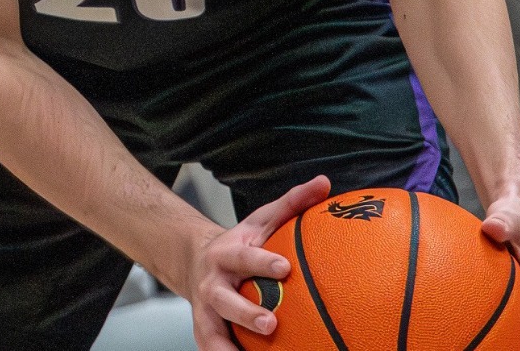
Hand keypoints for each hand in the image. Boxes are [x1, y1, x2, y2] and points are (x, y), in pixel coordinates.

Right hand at [183, 175, 329, 350]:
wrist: (195, 262)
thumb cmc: (241, 243)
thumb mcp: (263, 221)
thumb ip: (293, 203)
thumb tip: (324, 184)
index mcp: (227, 254)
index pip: (245, 258)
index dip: (262, 262)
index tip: (284, 267)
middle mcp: (212, 284)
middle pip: (224, 300)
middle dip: (245, 312)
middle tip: (270, 323)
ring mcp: (206, 311)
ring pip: (213, 332)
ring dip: (228, 348)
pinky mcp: (204, 332)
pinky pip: (213, 350)